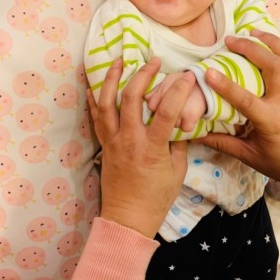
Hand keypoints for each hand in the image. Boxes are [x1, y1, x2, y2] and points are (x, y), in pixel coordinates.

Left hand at [87, 57, 195, 237]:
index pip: (166, 112)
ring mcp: (113, 141)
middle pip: (131, 99)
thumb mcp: (177, 171)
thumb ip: (178, 142)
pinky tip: (92, 84)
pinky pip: (95, 118)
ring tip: (119, 60)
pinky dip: (93, 99)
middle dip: (142, 75)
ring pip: (107, 103)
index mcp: (152, 148)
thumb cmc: (156, 198)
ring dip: (112, 79)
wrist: (127, 218)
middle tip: (153, 61)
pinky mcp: (104, 145)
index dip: (178, 91)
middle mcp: (129, 140)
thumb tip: (178, 118)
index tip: (187, 76)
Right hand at [196, 30, 279, 213]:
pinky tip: (268, 42)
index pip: (246, 99)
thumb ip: (223, 143)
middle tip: (229, 39)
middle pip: (272, 67)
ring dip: (271, 41)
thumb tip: (195, 135)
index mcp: (270, 121)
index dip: (225, 85)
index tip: (208, 71)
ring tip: (252, 31)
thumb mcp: (250, 157)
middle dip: (251, 48)